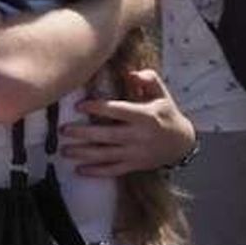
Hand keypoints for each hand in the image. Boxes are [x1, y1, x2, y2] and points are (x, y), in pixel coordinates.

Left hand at [61, 69, 195, 176]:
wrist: (183, 143)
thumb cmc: (166, 114)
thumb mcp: (161, 94)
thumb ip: (148, 79)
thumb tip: (130, 73)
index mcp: (145, 116)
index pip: (118, 111)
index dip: (98, 107)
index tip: (78, 105)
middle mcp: (140, 136)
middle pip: (108, 135)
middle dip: (84, 133)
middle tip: (63, 130)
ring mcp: (136, 153)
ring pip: (107, 155)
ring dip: (84, 154)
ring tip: (64, 151)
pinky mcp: (135, 165)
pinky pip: (113, 171)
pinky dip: (96, 172)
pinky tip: (79, 170)